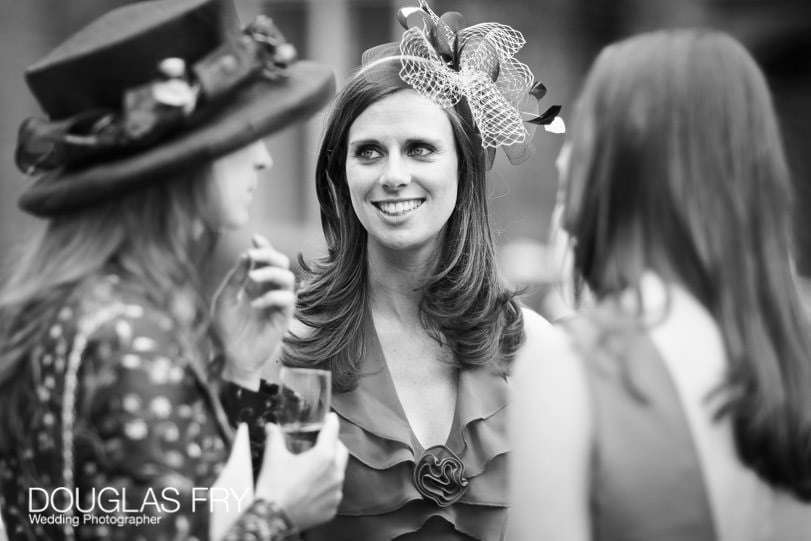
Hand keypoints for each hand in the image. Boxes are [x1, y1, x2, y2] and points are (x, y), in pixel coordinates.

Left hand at [212, 234, 295, 389]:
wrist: (230, 356)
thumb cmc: (224, 329)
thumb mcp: (224, 299)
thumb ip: (235, 278)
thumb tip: (246, 255)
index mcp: (254, 283)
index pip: (265, 259)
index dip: (264, 247)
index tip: (255, 239)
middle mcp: (268, 290)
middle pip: (281, 263)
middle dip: (269, 255)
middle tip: (253, 256)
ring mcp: (277, 303)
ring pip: (287, 277)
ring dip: (271, 273)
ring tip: (252, 279)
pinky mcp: (284, 317)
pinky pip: (287, 299)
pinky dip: (271, 297)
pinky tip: (255, 304)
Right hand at [255, 413, 348, 530]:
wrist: (272, 519)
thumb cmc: (274, 487)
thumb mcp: (273, 457)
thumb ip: (275, 437)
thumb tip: (271, 427)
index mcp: (324, 456)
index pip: (332, 431)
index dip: (331, 422)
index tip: (330, 418)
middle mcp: (335, 473)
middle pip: (341, 451)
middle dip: (333, 443)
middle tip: (322, 441)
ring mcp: (336, 492)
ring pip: (339, 472)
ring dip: (330, 466)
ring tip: (314, 467)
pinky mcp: (332, 507)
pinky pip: (334, 492)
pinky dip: (326, 486)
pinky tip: (312, 487)